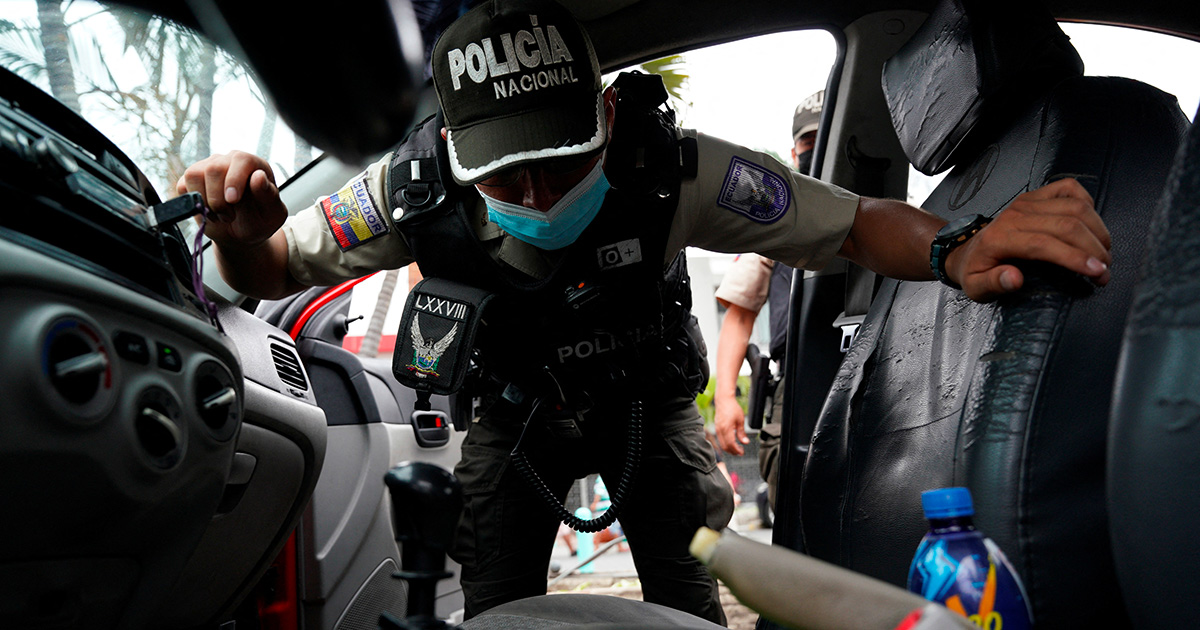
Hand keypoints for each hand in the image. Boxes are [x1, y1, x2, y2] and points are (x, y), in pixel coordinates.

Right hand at [177, 151, 285, 250]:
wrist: (242, 233)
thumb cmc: (260, 219)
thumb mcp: (272, 213)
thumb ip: (268, 195)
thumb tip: (258, 176)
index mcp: (253, 164)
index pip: (240, 160)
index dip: (234, 180)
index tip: (233, 200)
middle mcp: (229, 160)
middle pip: (213, 168)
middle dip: (219, 200)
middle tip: (230, 216)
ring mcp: (208, 167)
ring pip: (194, 175)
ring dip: (205, 202)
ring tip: (219, 215)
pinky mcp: (192, 180)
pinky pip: (183, 186)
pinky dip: (193, 204)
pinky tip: (208, 212)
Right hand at [715, 394, 748, 455]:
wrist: (724, 400)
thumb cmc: (732, 408)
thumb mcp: (740, 420)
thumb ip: (742, 433)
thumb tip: (745, 442)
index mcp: (726, 428)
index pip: (731, 444)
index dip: (736, 450)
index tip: (742, 452)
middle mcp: (720, 430)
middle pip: (725, 446)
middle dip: (733, 451)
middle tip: (740, 452)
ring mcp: (717, 429)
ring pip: (722, 444)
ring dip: (729, 448)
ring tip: (737, 448)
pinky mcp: (716, 428)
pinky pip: (720, 439)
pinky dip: (726, 444)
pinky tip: (732, 442)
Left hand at [946, 178, 1111, 301]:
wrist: (966, 250)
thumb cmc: (975, 269)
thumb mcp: (976, 286)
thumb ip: (993, 283)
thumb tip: (1013, 279)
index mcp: (1001, 238)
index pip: (1045, 244)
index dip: (1076, 258)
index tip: (1097, 272)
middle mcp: (1016, 216)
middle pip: (1067, 225)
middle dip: (1094, 249)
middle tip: (1105, 270)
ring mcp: (1027, 202)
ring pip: (1074, 207)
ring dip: (1097, 230)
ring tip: (1104, 252)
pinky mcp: (1036, 195)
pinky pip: (1068, 188)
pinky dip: (1087, 202)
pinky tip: (1092, 224)